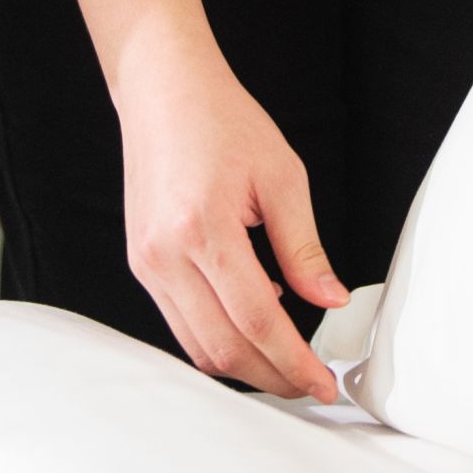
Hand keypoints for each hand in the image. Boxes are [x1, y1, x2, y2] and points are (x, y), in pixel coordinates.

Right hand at [111, 29, 347, 398]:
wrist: (162, 89)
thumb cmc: (222, 120)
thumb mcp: (282, 176)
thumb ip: (305, 247)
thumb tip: (331, 301)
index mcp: (203, 229)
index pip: (257, 320)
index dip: (294, 361)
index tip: (324, 383)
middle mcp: (165, 255)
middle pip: (222, 348)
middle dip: (271, 376)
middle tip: (310, 384)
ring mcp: (146, 264)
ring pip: (196, 346)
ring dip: (244, 366)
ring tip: (287, 360)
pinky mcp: (141, 264)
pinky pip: (180, 322)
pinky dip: (219, 336)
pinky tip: (254, 320)